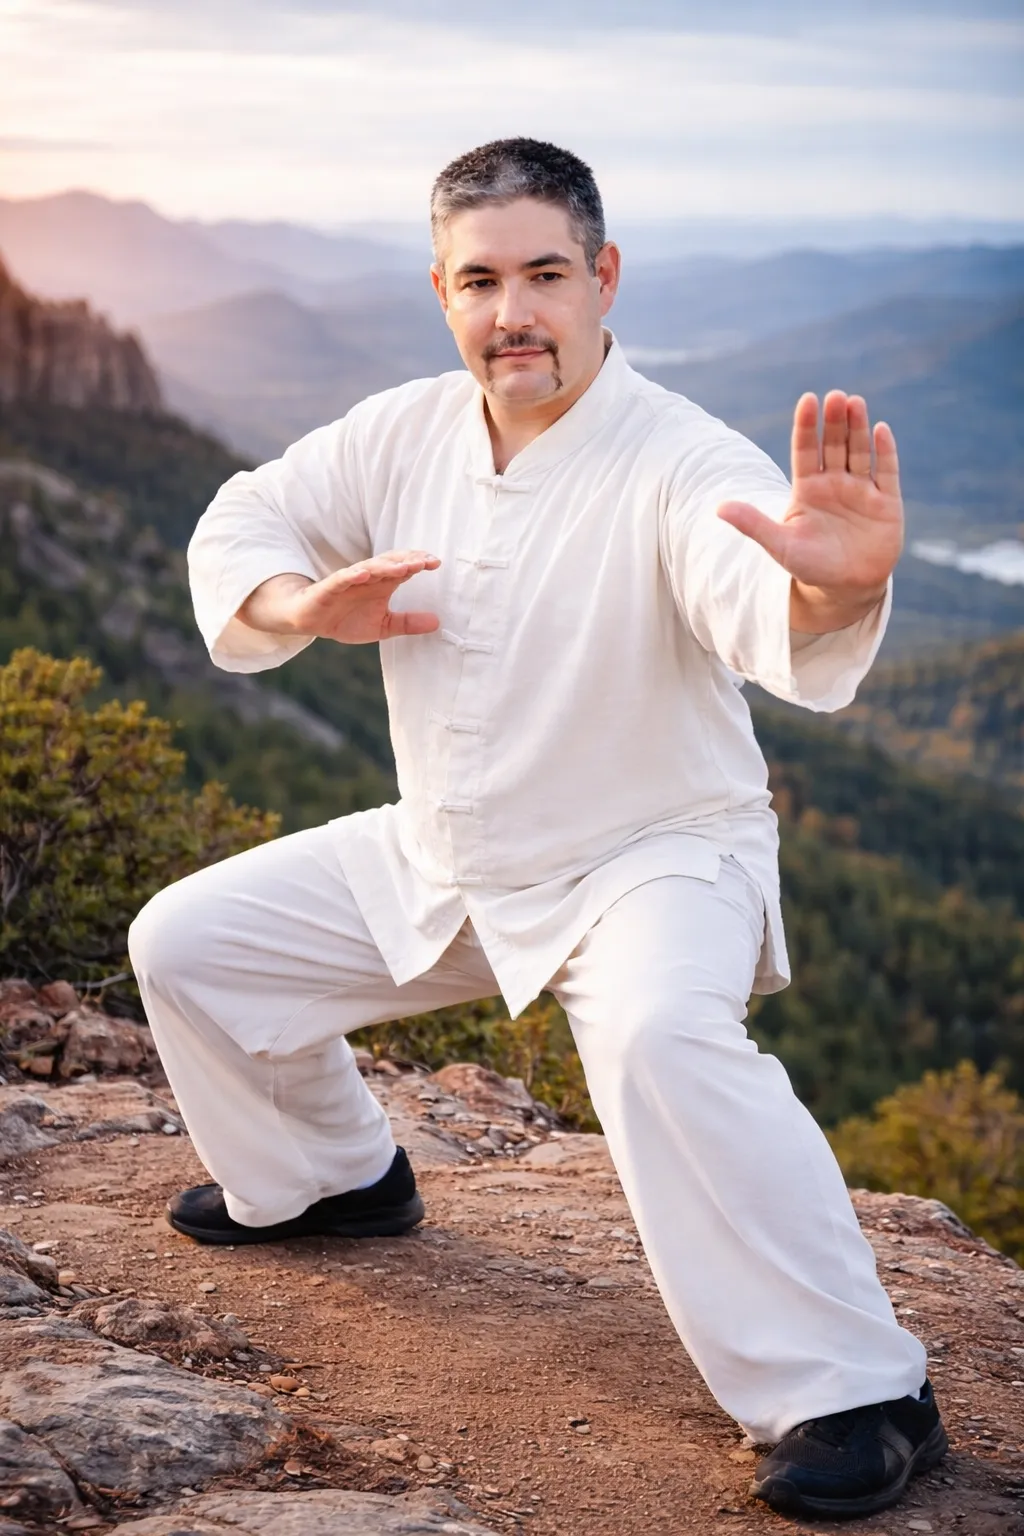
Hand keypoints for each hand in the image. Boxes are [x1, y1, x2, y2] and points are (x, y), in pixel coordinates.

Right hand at [237, 550, 440, 643]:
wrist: (311, 620)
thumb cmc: (346, 619)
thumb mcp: (383, 626)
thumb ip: (408, 623)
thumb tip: (437, 622)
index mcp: (381, 583)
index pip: (402, 567)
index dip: (418, 563)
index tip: (435, 562)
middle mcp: (367, 577)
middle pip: (389, 563)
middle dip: (406, 561)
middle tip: (425, 561)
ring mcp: (348, 580)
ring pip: (369, 568)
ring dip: (385, 566)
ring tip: (403, 567)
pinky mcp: (329, 588)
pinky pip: (341, 579)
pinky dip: (352, 575)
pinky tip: (364, 573)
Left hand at [716, 391, 903, 617]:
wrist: (845, 588)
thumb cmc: (809, 566)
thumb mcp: (779, 545)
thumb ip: (753, 524)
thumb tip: (718, 508)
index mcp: (808, 488)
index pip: (806, 450)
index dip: (806, 427)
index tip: (807, 401)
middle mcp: (834, 483)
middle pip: (834, 445)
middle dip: (834, 421)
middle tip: (834, 397)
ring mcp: (861, 490)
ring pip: (859, 451)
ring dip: (858, 427)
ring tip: (855, 402)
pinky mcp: (886, 501)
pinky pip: (886, 471)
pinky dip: (884, 451)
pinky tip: (880, 430)